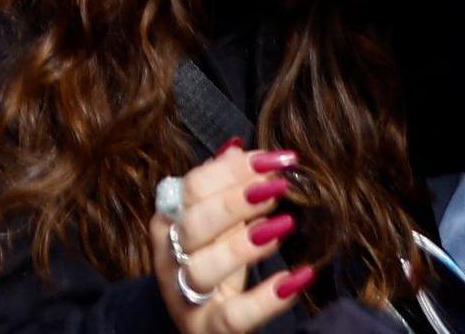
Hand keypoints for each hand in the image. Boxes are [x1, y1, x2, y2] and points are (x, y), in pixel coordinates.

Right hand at [150, 141, 311, 331]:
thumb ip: (221, 186)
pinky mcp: (208, 329)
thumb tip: (238, 148)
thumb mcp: (213, 224)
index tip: (276, 160)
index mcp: (168, 221)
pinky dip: (266, 299)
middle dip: (236, 201)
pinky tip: (296, 278)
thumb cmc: (209, 263)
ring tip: (283, 227)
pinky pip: (235, 315)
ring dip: (244, 245)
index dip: (233, 170)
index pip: (192, 187)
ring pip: (204, 268)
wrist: (195, 322)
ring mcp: (185, 295)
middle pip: (194, 222)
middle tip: (278, 187)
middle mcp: (168, 256)